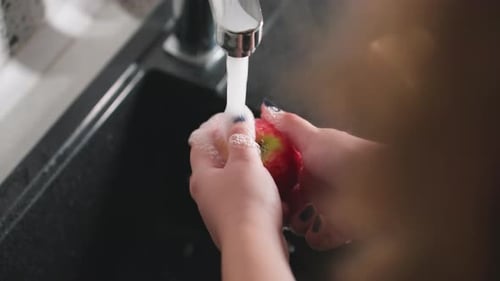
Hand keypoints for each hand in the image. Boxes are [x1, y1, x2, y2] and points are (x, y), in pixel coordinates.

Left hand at [188, 108, 282, 248]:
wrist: (256, 244)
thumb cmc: (246, 205)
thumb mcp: (245, 162)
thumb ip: (241, 137)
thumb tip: (237, 118)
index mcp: (202, 176)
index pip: (200, 142)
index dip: (214, 125)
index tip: (230, 115)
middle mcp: (207, 193)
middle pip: (217, 160)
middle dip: (234, 145)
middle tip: (250, 133)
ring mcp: (221, 208)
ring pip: (234, 178)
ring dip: (249, 166)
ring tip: (265, 158)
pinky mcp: (238, 220)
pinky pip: (246, 196)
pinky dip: (257, 186)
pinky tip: (272, 184)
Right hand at [261, 101, 379, 249]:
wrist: (384, 183)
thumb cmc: (349, 157)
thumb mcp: (313, 137)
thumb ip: (289, 125)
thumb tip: (267, 108)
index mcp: (314, 163)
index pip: (287, 173)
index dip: (273, 180)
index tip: (262, 185)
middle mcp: (321, 184)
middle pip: (293, 200)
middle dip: (284, 206)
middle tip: (278, 208)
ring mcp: (331, 207)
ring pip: (305, 221)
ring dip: (299, 224)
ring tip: (298, 223)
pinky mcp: (341, 227)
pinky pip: (323, 238)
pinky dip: (318, 237)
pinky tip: (315, 232)